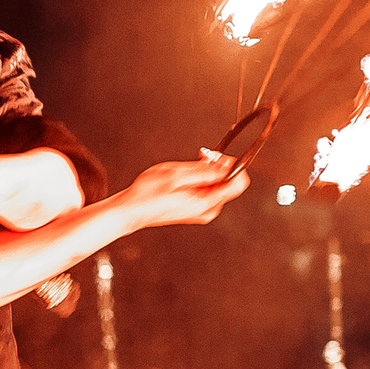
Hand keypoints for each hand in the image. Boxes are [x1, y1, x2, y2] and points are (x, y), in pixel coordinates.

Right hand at [118, 153, 249, 229]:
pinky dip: (200, 180)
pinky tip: (183, 177)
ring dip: (207, 172)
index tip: (215, 157)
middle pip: (229, 183)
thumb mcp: (176, 175)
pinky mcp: (195, 210)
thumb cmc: (147, 194)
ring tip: (186, 168)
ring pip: (217, 186)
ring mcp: (202, 212)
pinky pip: (207, 191)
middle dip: (217, 166)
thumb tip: (225, 166)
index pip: (239, 183)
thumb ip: (204, 171)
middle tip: (200, 156)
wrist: (131, 211)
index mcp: (206, 202)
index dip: (231, 165)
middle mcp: (208, 210)